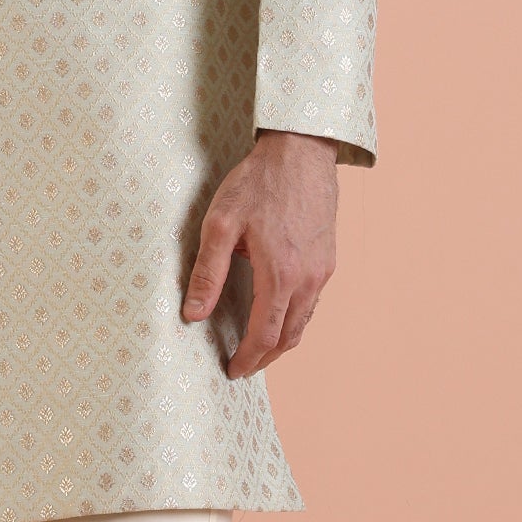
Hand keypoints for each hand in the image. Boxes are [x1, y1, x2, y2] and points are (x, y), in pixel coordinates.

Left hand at [181, 130, 339, 379]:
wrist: (301, 151)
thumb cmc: (258, 182)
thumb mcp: (221, 224)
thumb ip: (208, 272)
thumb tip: (193, 314)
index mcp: (280, 274)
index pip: (264, 335)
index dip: (247, 358)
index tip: (232, 370)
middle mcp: (308, 278)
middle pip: (289, 336)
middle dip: (265, 358)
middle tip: (244, 367)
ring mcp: (322, 269)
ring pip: (304, 321)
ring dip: (282, 341)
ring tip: (259, 348)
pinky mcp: (328, 258)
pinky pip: (313, 301)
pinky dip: (295, 319)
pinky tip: (279, 314)